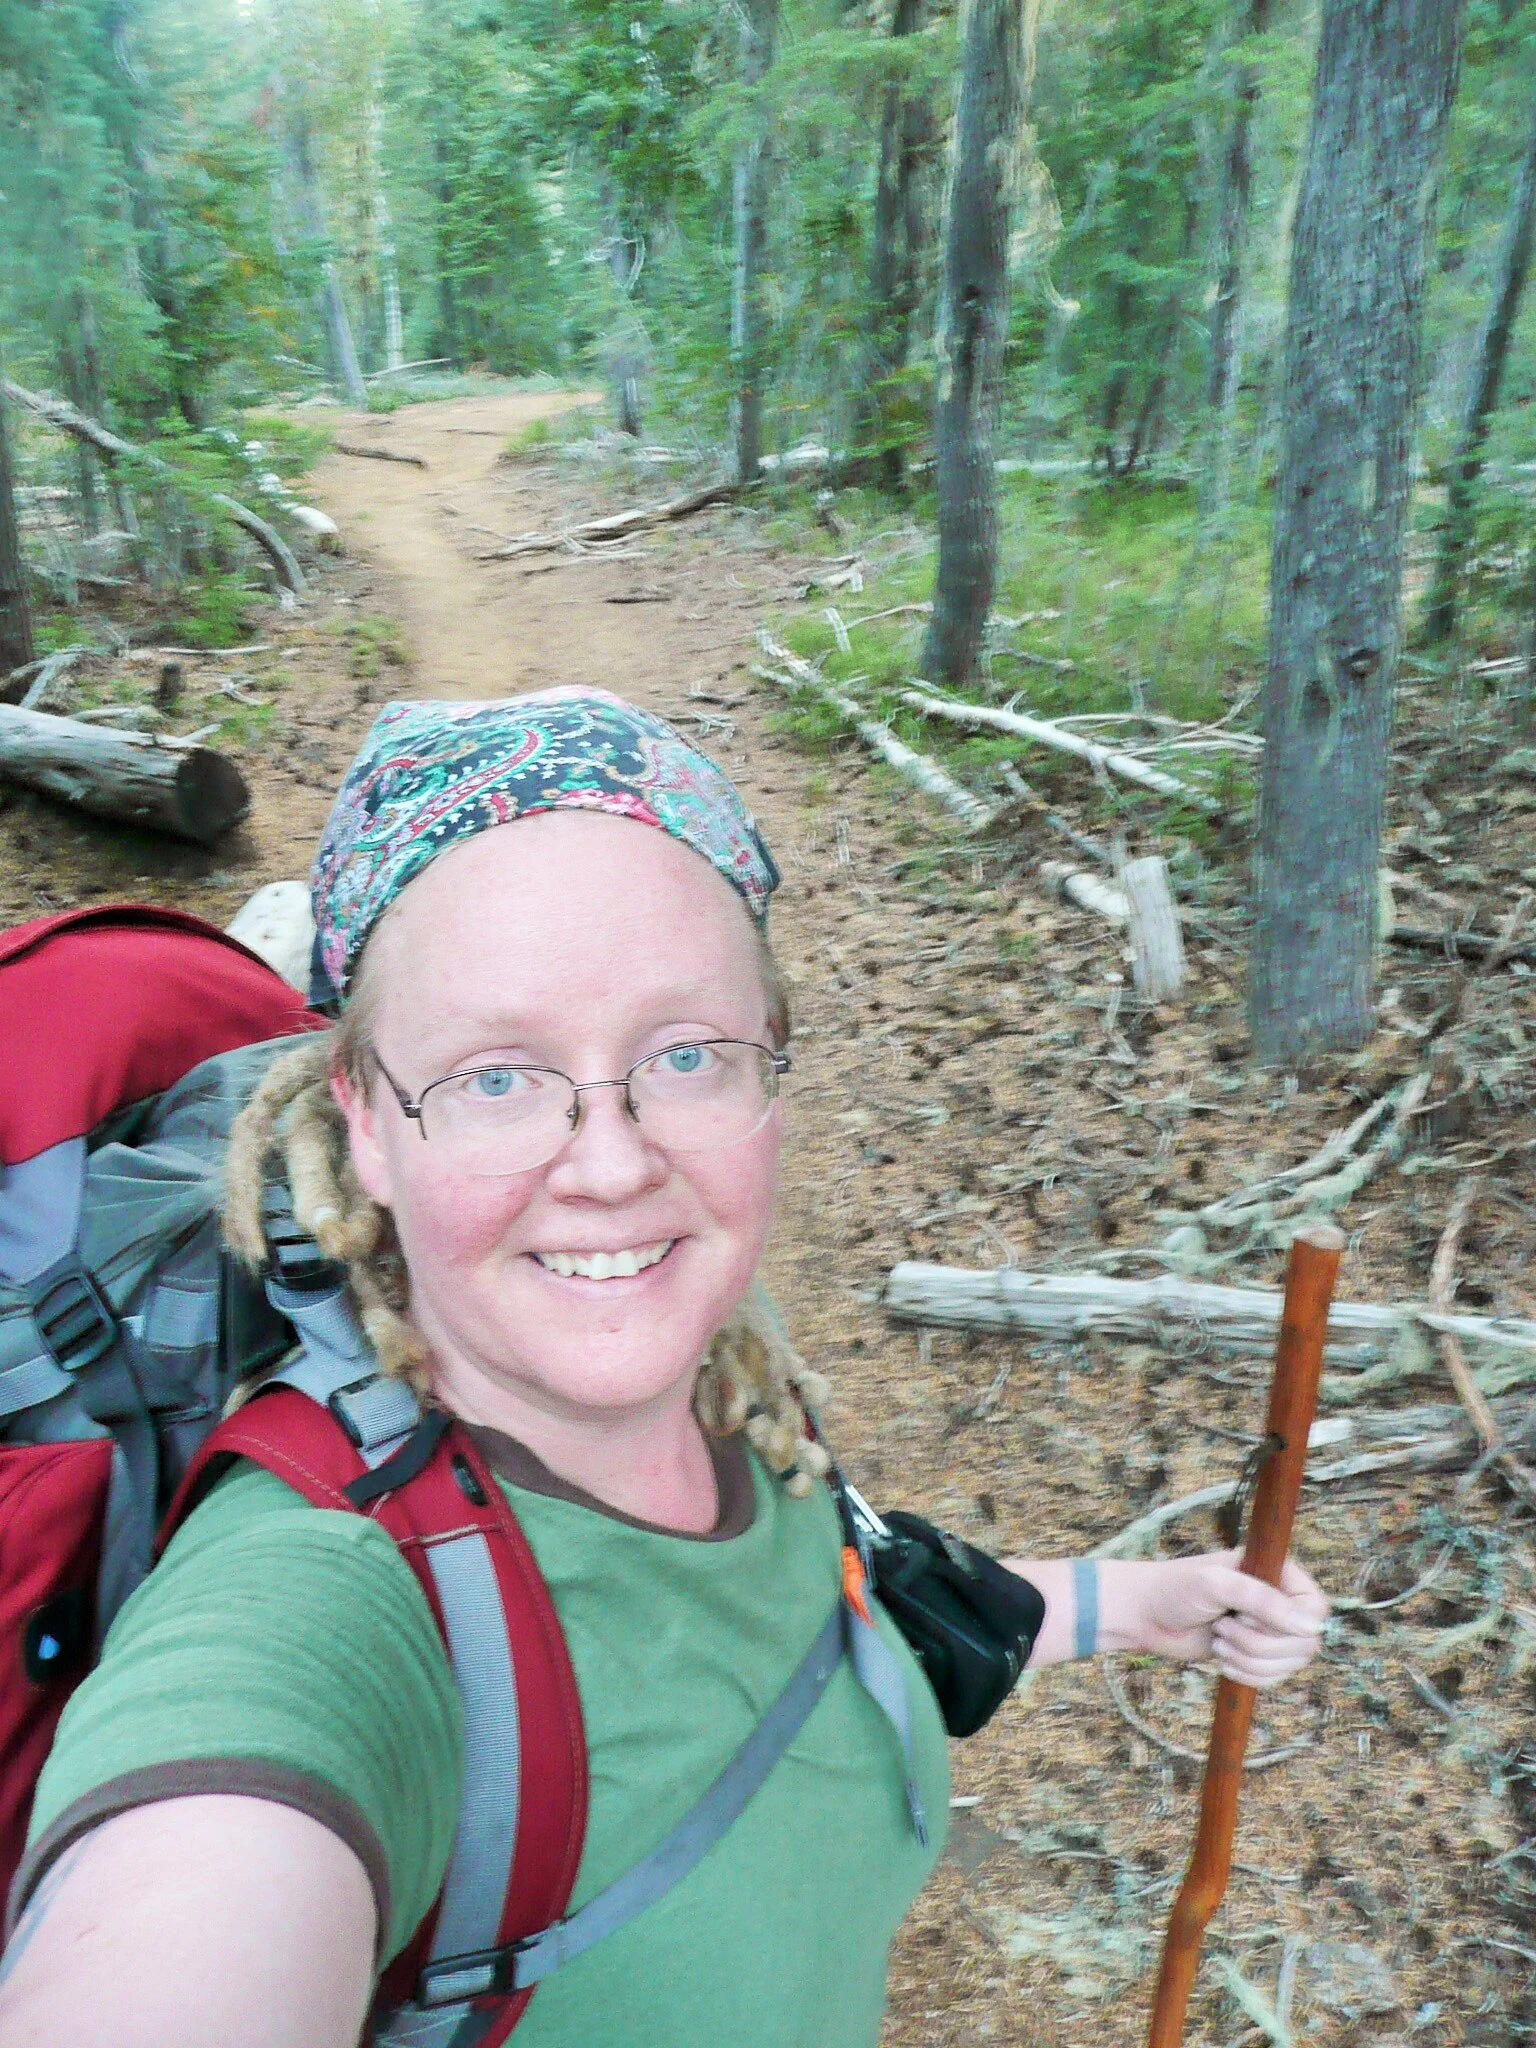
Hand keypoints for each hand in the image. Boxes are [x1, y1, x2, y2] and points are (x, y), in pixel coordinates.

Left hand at [1127, 1551, 1327, 1687]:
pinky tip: (1222, 1661)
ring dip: (1251, 1661)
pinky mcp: (1254, 1653)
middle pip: (1305, 1643)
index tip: (1252, 1621)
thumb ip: (1263, 1601)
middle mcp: (1278, 1600)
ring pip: (1290, 1664)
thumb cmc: (1175, 1589)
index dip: (1293, 1625)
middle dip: (1261, 1645)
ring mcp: (1268, 1629)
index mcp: (1275, 1572)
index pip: (1316, 1608)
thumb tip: (1313, 1626)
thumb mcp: (1217, 1585)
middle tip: (1225, 1628)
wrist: (1145, 1615)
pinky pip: (1274, 1678)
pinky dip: (1249, 1675)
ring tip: (1219, 1641)